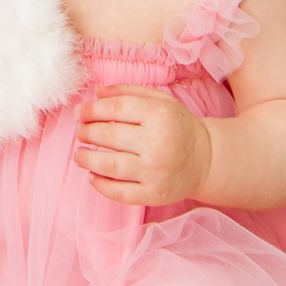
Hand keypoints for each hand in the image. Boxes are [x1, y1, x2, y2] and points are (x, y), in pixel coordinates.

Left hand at [74, 87, 211, 207]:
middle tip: (80, 132)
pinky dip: (100, 185)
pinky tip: (92, 176)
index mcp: (159, 115)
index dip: (91, 110)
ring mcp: (155, 172)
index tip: (79, 112)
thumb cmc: (178, 126)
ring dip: (86, 159)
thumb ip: (128, 92)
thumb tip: (96, 91)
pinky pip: (119, 192)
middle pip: (109, 136)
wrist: (206, 160)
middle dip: (86, 133)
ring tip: (79, 154)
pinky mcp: (153, 194)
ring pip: (109, 165)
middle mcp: (157, 144)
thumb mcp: (160, 100)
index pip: (115, 109)